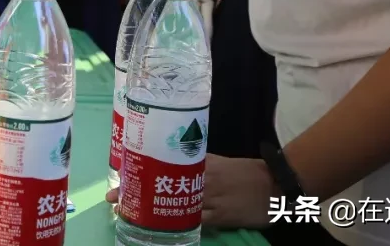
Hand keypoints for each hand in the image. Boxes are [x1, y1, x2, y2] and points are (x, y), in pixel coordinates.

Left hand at [104, 155, 276, 228]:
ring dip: (150, 211)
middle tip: (114, 200)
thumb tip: (171, 163)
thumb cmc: (245, 172)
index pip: (165, 163)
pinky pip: (193, 221)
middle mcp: (202, 176)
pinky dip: (176, 225)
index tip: (121, 176)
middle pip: (163, 184)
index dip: (141, 171)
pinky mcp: (220, 215)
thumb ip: (195, 163)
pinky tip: (159, 229)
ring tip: (129, 215)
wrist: (275, 183)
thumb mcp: (218, 162)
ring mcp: (211, 196)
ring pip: (174, 204)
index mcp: (201, 161)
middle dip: (137, 192)